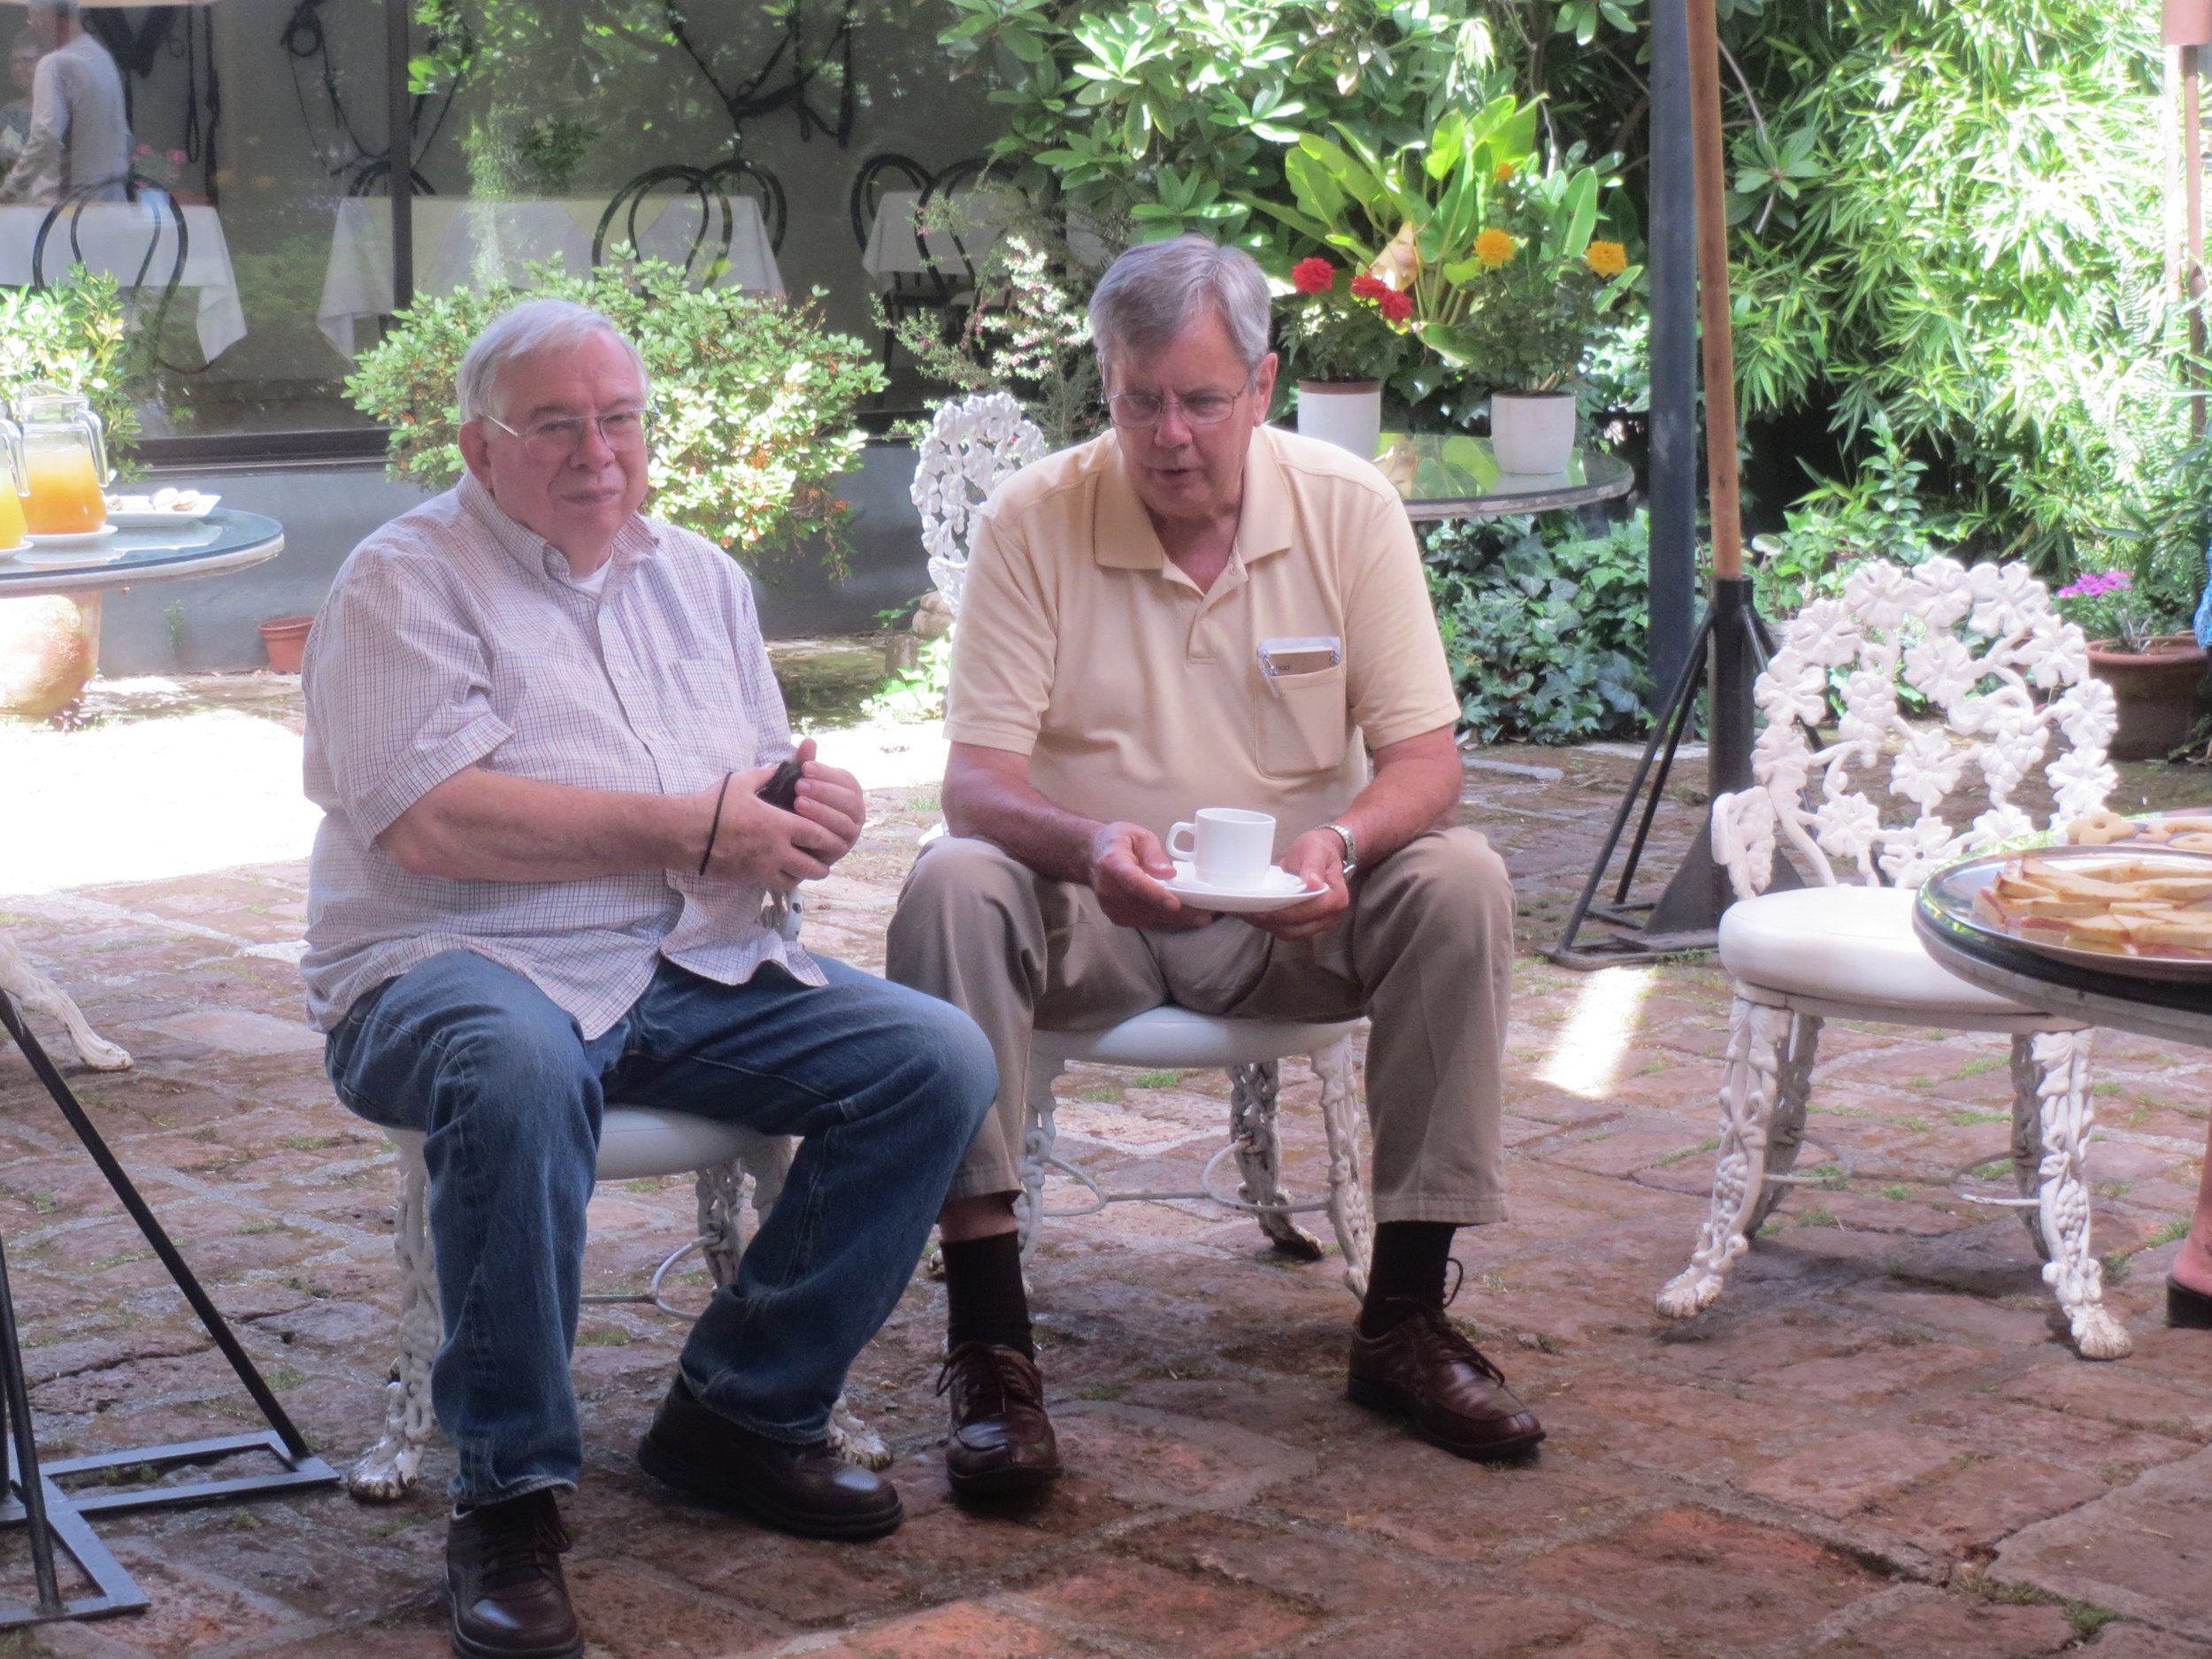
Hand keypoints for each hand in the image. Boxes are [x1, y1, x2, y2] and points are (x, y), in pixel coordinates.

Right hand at [697, 743, 849, 888]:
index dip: (832, 838)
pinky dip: (788, 880)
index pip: (819, 835)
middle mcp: (777, 849)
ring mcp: (764, 867)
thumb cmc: (714, 805)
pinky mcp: (751, 878)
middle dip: (825, 861)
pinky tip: (788, 870)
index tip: (838, 836)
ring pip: (799, 879)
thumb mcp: (742, 782)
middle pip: (815, 865)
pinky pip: (779, 885)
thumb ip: (767, 775)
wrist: (686, 833)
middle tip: (826, 854)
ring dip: (807, 873)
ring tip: (808, 863)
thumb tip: (781, 766)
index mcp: (780, 824)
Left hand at [788, 738, 865, 863]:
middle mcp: (856, 812)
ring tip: (798, 803)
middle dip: (824, 792)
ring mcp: (851, 833)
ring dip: (822, 812)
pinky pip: (836, 842)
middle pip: (849, 801)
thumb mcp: (799, 782)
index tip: (805, 767)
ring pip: (844, 822)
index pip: (846, 780)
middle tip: (799, 786)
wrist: (789, 837)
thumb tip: (809, 740)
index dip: (827, 773)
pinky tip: (801, 826)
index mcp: (849, 791)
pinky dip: (821, 833)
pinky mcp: (840, 850)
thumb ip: (805, 763)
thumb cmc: (796, 803)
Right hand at [1088, 821, 1214, 930]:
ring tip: (1200, 916)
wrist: (1091, 856)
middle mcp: (1108, 888)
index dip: (1154, 894)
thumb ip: (1153, 853)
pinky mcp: (1116, 916)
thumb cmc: (1117, 842)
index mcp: (1113, 863)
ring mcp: (1110, 906)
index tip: (1174, 903)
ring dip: (1174, 919)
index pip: (1133, 881)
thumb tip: (1168, 873)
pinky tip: (1183, 916)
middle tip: (1204, 913)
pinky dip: (1164, 919)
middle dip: (1176, 912)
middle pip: (1144, 905)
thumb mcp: (1138, 835)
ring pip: (1147, 917)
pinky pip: (1144, 921)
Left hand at [1243, 827, 1351, 940]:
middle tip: (1247, 910)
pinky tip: (1251, 914)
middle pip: (1296, 926)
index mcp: (1336, 898)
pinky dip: (1266, 923)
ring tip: (1245, 912)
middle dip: (1270, 919)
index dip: (1284, 910)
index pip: (1308, 910)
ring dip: (1265, 924)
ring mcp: (1316, 923)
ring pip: (1287, 931)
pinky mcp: (1303, 925)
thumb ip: (1313, 865)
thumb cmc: (1318, 849)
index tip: (1263, 904)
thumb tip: (1313, 883)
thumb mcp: (1316, 849)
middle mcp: (1329, 916)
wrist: (1318, 854)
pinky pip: (1283, 929)